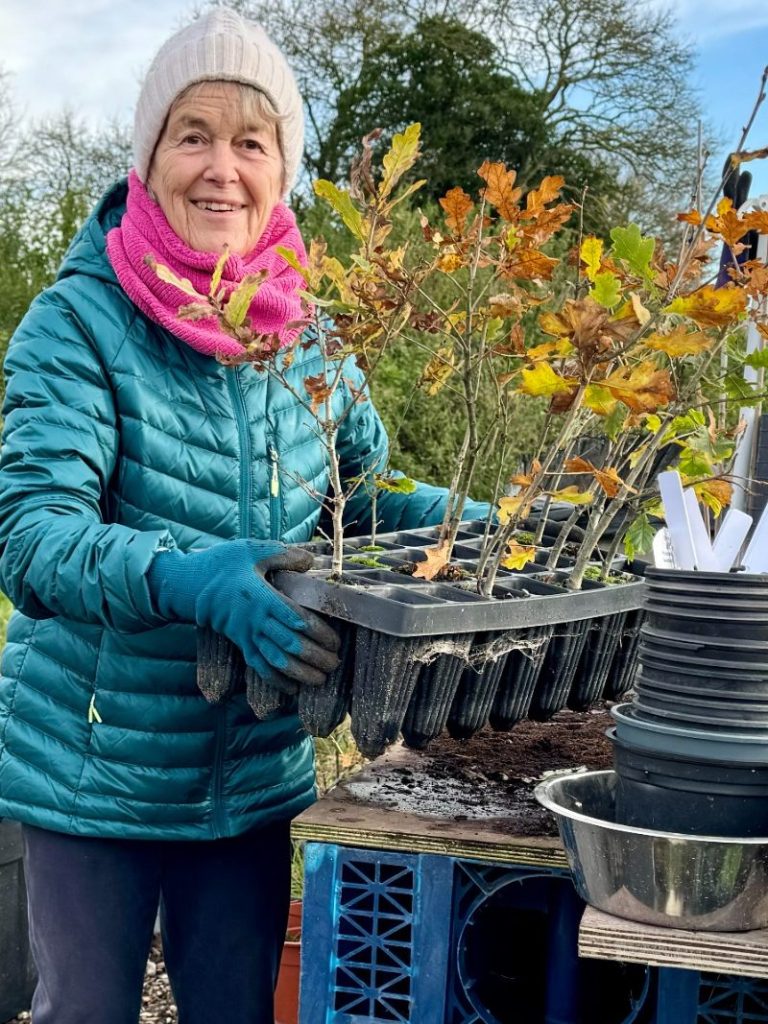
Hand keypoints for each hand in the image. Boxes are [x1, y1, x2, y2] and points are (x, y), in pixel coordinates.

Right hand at [148, 541, 339, 697]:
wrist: (188, 582)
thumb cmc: (223, 563)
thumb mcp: (252, 550)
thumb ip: (283, 555)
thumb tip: (310, 561)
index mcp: (261, 597)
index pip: (295, 620)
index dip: (318, 632)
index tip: (335, 641)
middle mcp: (255, 620)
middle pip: (289, 644)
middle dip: (314, 657)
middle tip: (335, 663)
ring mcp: (245, 635)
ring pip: (275, 660)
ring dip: (299, 673)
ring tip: (321, 680)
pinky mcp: (238, 643)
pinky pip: (257, 666)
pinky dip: (275, 680)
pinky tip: (292, 689)